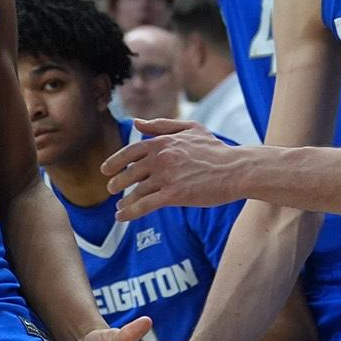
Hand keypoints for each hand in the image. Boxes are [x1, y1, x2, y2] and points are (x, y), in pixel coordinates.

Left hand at [103, 119, 245, 218]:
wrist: (236, 169)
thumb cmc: (215, 149)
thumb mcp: (191, 128)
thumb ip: (162, 125)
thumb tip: (136, 123)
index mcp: (163, 142)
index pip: (130, 151)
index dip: (114, 162)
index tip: (105, 170)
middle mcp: (161, 158)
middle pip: (129, 172)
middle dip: (117, 183)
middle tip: (111, 190)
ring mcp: (166, 177)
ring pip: (135, 191)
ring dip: (124, 200)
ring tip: (120, 206)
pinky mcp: (174, 195)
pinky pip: (144, 205)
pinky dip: (130, 213)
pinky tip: (121, 217)